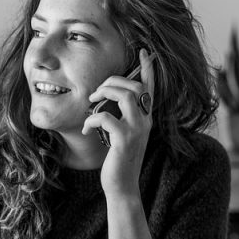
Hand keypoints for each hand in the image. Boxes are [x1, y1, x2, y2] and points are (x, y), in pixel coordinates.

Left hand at [83, 48, 155, 197]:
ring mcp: (137, 130)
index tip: (144, 51)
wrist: (122, 187)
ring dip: (104, 93)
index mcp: (146, 118)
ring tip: (91, 102)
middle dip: (113, 81)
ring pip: (125, 96)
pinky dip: (93, 120)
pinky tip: (88, 129)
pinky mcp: (124, 141)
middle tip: (96, 91)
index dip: (147, 69)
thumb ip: (121, 118)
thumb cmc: (119, 161)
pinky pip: (106, 118)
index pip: (150, 89)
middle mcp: (145, 121)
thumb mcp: (122, 136)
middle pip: (134, 86)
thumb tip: (103, 102)